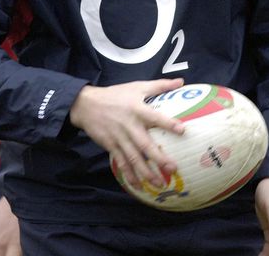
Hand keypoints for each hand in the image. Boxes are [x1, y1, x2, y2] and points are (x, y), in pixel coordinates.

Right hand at [69, 78, 184, 188]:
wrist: (86, 104)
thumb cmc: (115, 95)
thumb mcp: (136, 86)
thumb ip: (160, 85)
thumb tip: (182, 81)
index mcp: (137, 109)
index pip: (155, 117)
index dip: (168, 123)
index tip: (182, 130)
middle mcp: (129, 125)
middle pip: (145, 144)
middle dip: (158, 158)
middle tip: (173, 169)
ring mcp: (119, 137)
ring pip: (133, 158)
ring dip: (146, 172)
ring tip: (159, 184)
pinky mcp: (110, 145)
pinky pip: (121, 162)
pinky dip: (129, 174)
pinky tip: (138, 185)